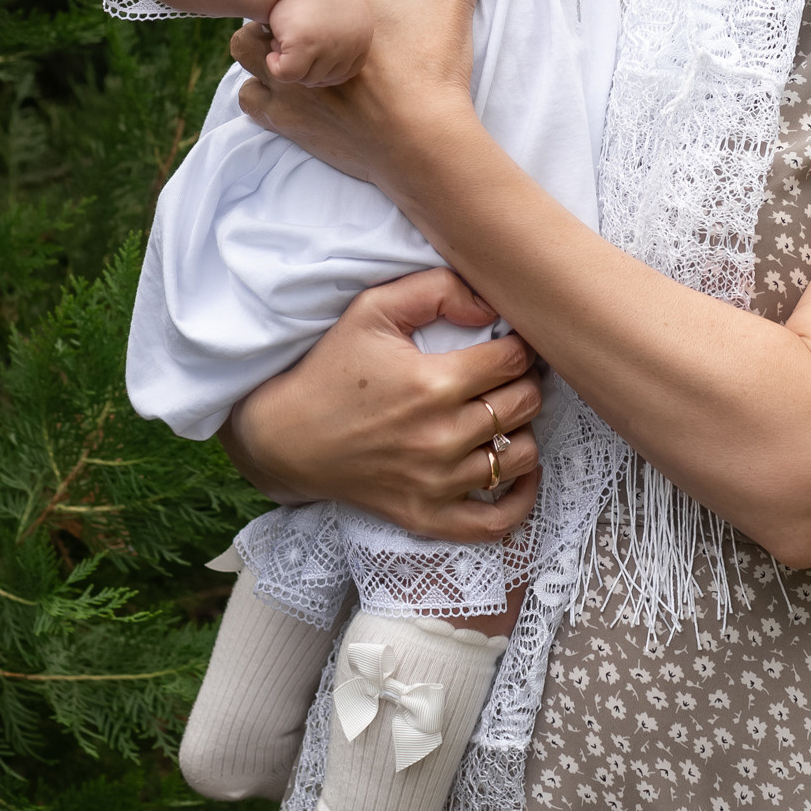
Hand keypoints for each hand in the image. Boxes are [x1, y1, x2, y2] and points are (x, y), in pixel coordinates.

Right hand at [215, 269, 545, 540]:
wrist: (286, 437)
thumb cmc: (331, 369)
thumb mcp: (372, 309)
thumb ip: (436, 289)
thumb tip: (490, 303)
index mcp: (432, 383)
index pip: (515, 359)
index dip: (519, 344)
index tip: (507, 343)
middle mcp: (441, 437)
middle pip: (524, 404)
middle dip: (523, 382)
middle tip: (505, 375)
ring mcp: (436, 483)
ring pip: (521, 456)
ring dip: (521, 431)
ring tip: (502, 415)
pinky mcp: (427, 516)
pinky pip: (496, 522)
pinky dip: (520, 499)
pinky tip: (518, 473)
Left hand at [227, 0, 515, 202]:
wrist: (422, 143)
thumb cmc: (431, 67)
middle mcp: (295, 36)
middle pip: (255, 2)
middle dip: (274, 3)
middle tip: (299, 8)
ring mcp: (285, 80)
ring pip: (243, 48)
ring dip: (261, 45)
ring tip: (289, 45)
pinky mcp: (285, 119)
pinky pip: (248, 97)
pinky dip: (262, 92)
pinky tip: (289, 88)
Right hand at [256, 0, 371, 85]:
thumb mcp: (339, 16)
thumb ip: (340, 42)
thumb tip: (323, 77)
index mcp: (362, 36)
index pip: (345, 72)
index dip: (321, 66)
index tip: (307, 49)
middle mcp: (351, 43)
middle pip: (324, 78)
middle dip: (304, 64)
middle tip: (292, 38)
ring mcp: (330, 45)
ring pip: (305, 78)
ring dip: (289, 61)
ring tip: (286, 35)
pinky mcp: (306, 45)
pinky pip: (287, 74)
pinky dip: (275, 65)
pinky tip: (273, 44)